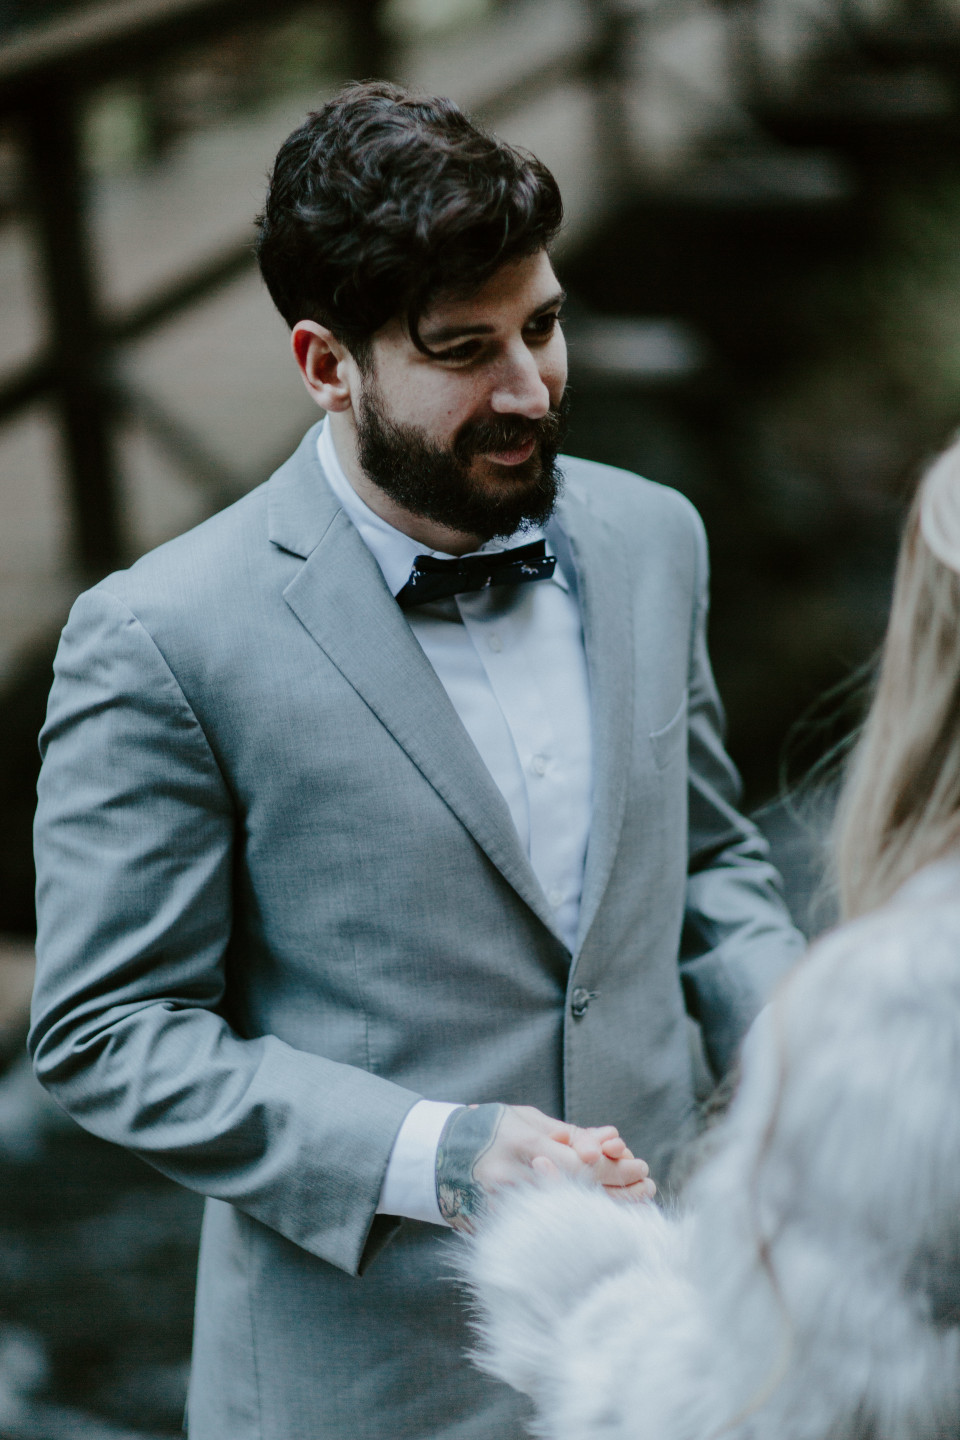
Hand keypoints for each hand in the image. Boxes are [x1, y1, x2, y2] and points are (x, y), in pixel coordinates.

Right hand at [435, 1104, 654, 1231]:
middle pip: (579, 1191)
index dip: (611, 1167)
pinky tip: (605, 1219)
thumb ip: (568, 1133)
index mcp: (522, 1146)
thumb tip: (611, 1141)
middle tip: (647, 1184)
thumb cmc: (492, 1130)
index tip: (637, 1163)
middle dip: (619, 1189)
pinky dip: (580, 1223)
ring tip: (639, 1199)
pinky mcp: (500, 1229)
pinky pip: (548, 1228)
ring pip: (568, 1213)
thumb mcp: (527, 1119)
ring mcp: (506, 1208)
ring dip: (608, 1207)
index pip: (578, 1163)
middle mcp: (515, 1179)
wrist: (438, 1157)